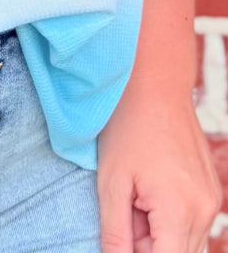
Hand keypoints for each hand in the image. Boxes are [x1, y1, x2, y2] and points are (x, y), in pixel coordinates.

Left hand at [96, 80, 221, 252]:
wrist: (155, 86)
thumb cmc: (128, 128)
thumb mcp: (111, 183)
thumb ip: (116, 234)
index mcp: (179, 211)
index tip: (123, 238)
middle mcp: (204, 211)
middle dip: (147, 247)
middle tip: (127, 212)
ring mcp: (211, 201)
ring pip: (186, 244)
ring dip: (159, 236)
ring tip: (136, 199)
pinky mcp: (210, 191)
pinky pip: (192, 224)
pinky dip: (170, 220)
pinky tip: (150, 191)